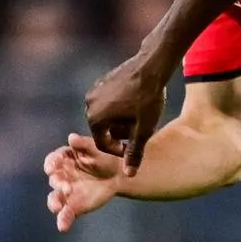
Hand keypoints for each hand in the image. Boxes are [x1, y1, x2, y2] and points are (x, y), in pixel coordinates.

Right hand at [44, 133, 124, 231]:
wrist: (119, 173)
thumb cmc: (106, 155)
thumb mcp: (97, 146)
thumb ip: (84, 143)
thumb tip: (71, 137)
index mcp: (65, 159)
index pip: (53, 160)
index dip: (51, 163)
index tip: (51, 167)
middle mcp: (62, 175)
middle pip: (54, 180)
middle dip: (58, 184)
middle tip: (66, 187)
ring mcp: (67, 192)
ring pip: (55, 198)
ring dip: (55, 202)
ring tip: (59, 207)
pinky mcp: (74, 206)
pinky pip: (66, 214)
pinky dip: (63, 220)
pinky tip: (62, 227)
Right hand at [85, 50, 168, 173]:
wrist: (151, 66)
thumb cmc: (148, 99)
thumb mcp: (144, 129)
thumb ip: (134, 152)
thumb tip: (129, 175)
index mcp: (95, 118)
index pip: (103, 144)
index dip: (119, 149)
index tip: (134, 146)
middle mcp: (89, 105)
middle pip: (102, 129)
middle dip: (119, 133)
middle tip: (138, 130)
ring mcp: (94, 91)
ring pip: (105, 116)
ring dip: (119, 121)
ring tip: (138, 117)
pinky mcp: (101, 82)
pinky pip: (107, 102)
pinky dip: (118, 108)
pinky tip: (135, 104)